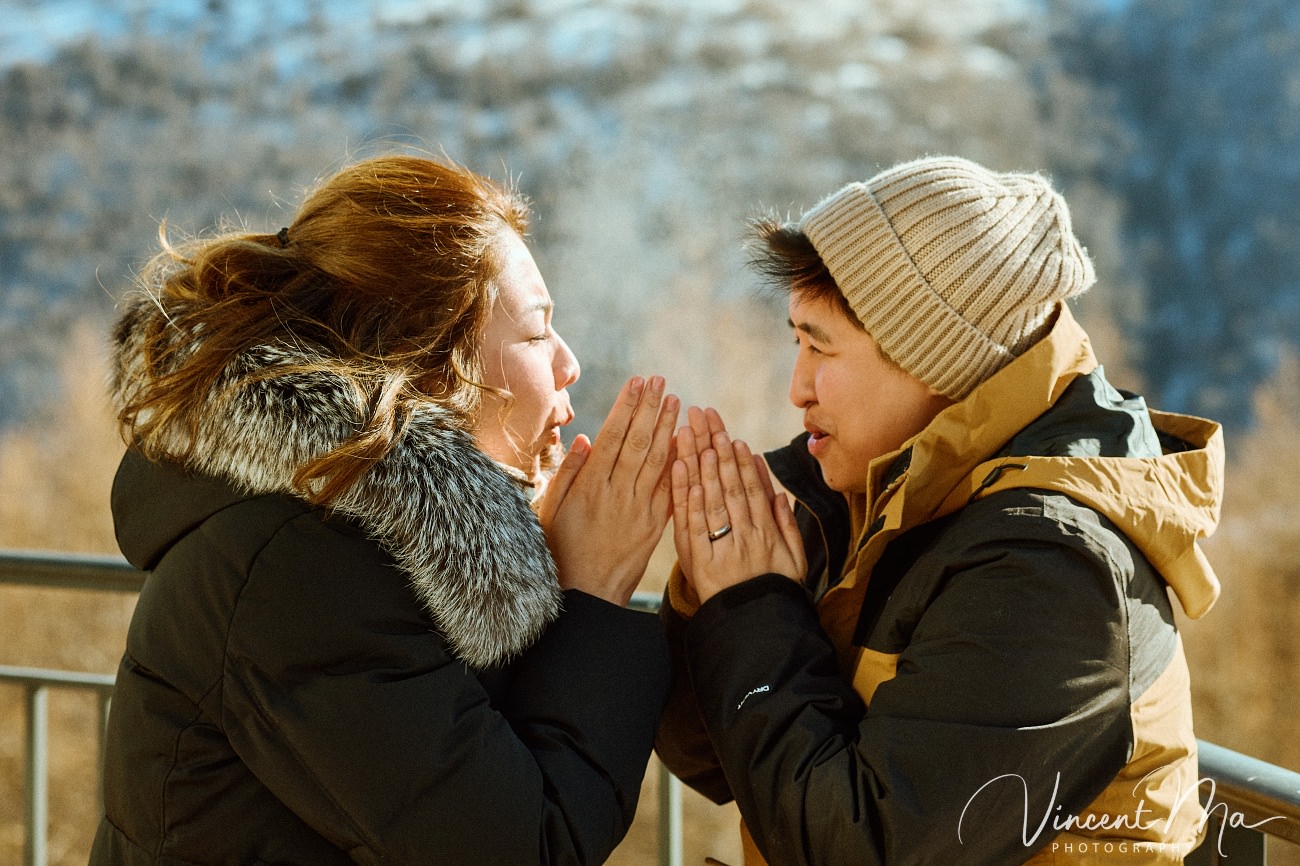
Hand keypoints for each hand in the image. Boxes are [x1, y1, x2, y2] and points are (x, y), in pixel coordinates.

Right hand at [537, 376, 679, 605]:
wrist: (586, 596)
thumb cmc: (560, 552)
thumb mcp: (551, 511)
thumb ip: (568, 473)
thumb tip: (587, 438)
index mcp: (589, 487)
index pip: (612, 436)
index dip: (626, 407)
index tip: (636, 382)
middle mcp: (616, 494)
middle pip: (637, 442)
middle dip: (650, 408)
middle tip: (660, 381)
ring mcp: (638, 510)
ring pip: (657, 461)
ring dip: (668, 428)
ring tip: (676, 402)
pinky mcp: (654, 526)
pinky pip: (670, 489)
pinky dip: (679, 464)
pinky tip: (687, 443)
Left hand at [672, 426, 805, 603]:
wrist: (758, 626)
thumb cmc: (776, 591)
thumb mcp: (794, 559)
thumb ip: (787, 525)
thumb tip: (779, 493)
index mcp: (766, 532)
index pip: (752, 489)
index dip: (743, 462)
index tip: (735, 438)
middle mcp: (745, 535)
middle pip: (730, 486)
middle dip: (720, 451)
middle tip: (710, 422)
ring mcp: (723, 547)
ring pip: (713, 500)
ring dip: (705, 466)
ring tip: (696, 438)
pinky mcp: (702, 561)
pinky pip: (695, 527)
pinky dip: (690, 501)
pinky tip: (686, 477)